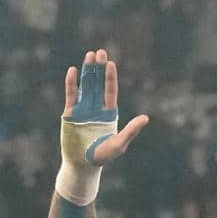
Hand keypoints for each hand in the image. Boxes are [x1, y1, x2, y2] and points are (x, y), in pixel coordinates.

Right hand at [63, 50, 149, 165]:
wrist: (83, 164)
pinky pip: (71, 94)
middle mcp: (96, 107)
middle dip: (98, 68)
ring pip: (85, 85)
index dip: (110, 77)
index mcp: (109, 112)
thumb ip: (131, 130)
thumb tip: (145, 118)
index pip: (110, 91)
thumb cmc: (102, 156)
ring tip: (88, 55)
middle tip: (99, 52)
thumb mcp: (119, 143)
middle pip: (97, 83)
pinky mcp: (71, 113)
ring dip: (87, 71)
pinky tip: (73, 71)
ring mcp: (83, 109)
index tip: (110, 63)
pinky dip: (72, 83)